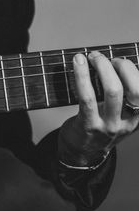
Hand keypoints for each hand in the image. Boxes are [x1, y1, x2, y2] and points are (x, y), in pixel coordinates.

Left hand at [58, 51, 138, 165]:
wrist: (80, 153)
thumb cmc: (98, 126)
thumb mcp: (119, 115)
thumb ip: (123, 95)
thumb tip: (118, 63)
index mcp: (137, 116)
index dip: (134, 71)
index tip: (120, 60)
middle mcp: (127, 122)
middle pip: (134, 90)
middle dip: (122, 67)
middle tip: (104, 58)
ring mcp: (108, 125)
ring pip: (113, 91)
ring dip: (102, 68)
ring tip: (92, 57)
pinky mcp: (88, 126)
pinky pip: (87, 97)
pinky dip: (82, 76)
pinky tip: (77, 63)